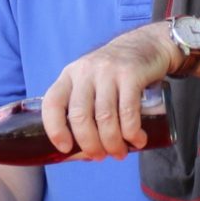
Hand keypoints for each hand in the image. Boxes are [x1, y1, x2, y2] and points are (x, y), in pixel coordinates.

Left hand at [41, 25, 176, 159]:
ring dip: (113, 142)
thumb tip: (81, 153)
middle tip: (100, 156)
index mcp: (69, 76)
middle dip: (89, 144)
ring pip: (105, 117)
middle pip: (80, 116)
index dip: (55, 129)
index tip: (65, 148)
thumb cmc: (115, 74)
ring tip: (120, 153)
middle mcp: (85, 72)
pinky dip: (132, 132)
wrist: (147, 43)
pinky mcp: (131, 74)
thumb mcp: (91, 81)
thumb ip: (84, 108)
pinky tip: (137, 140)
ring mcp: (108, 72)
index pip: (52, 103)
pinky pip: (128, 110)